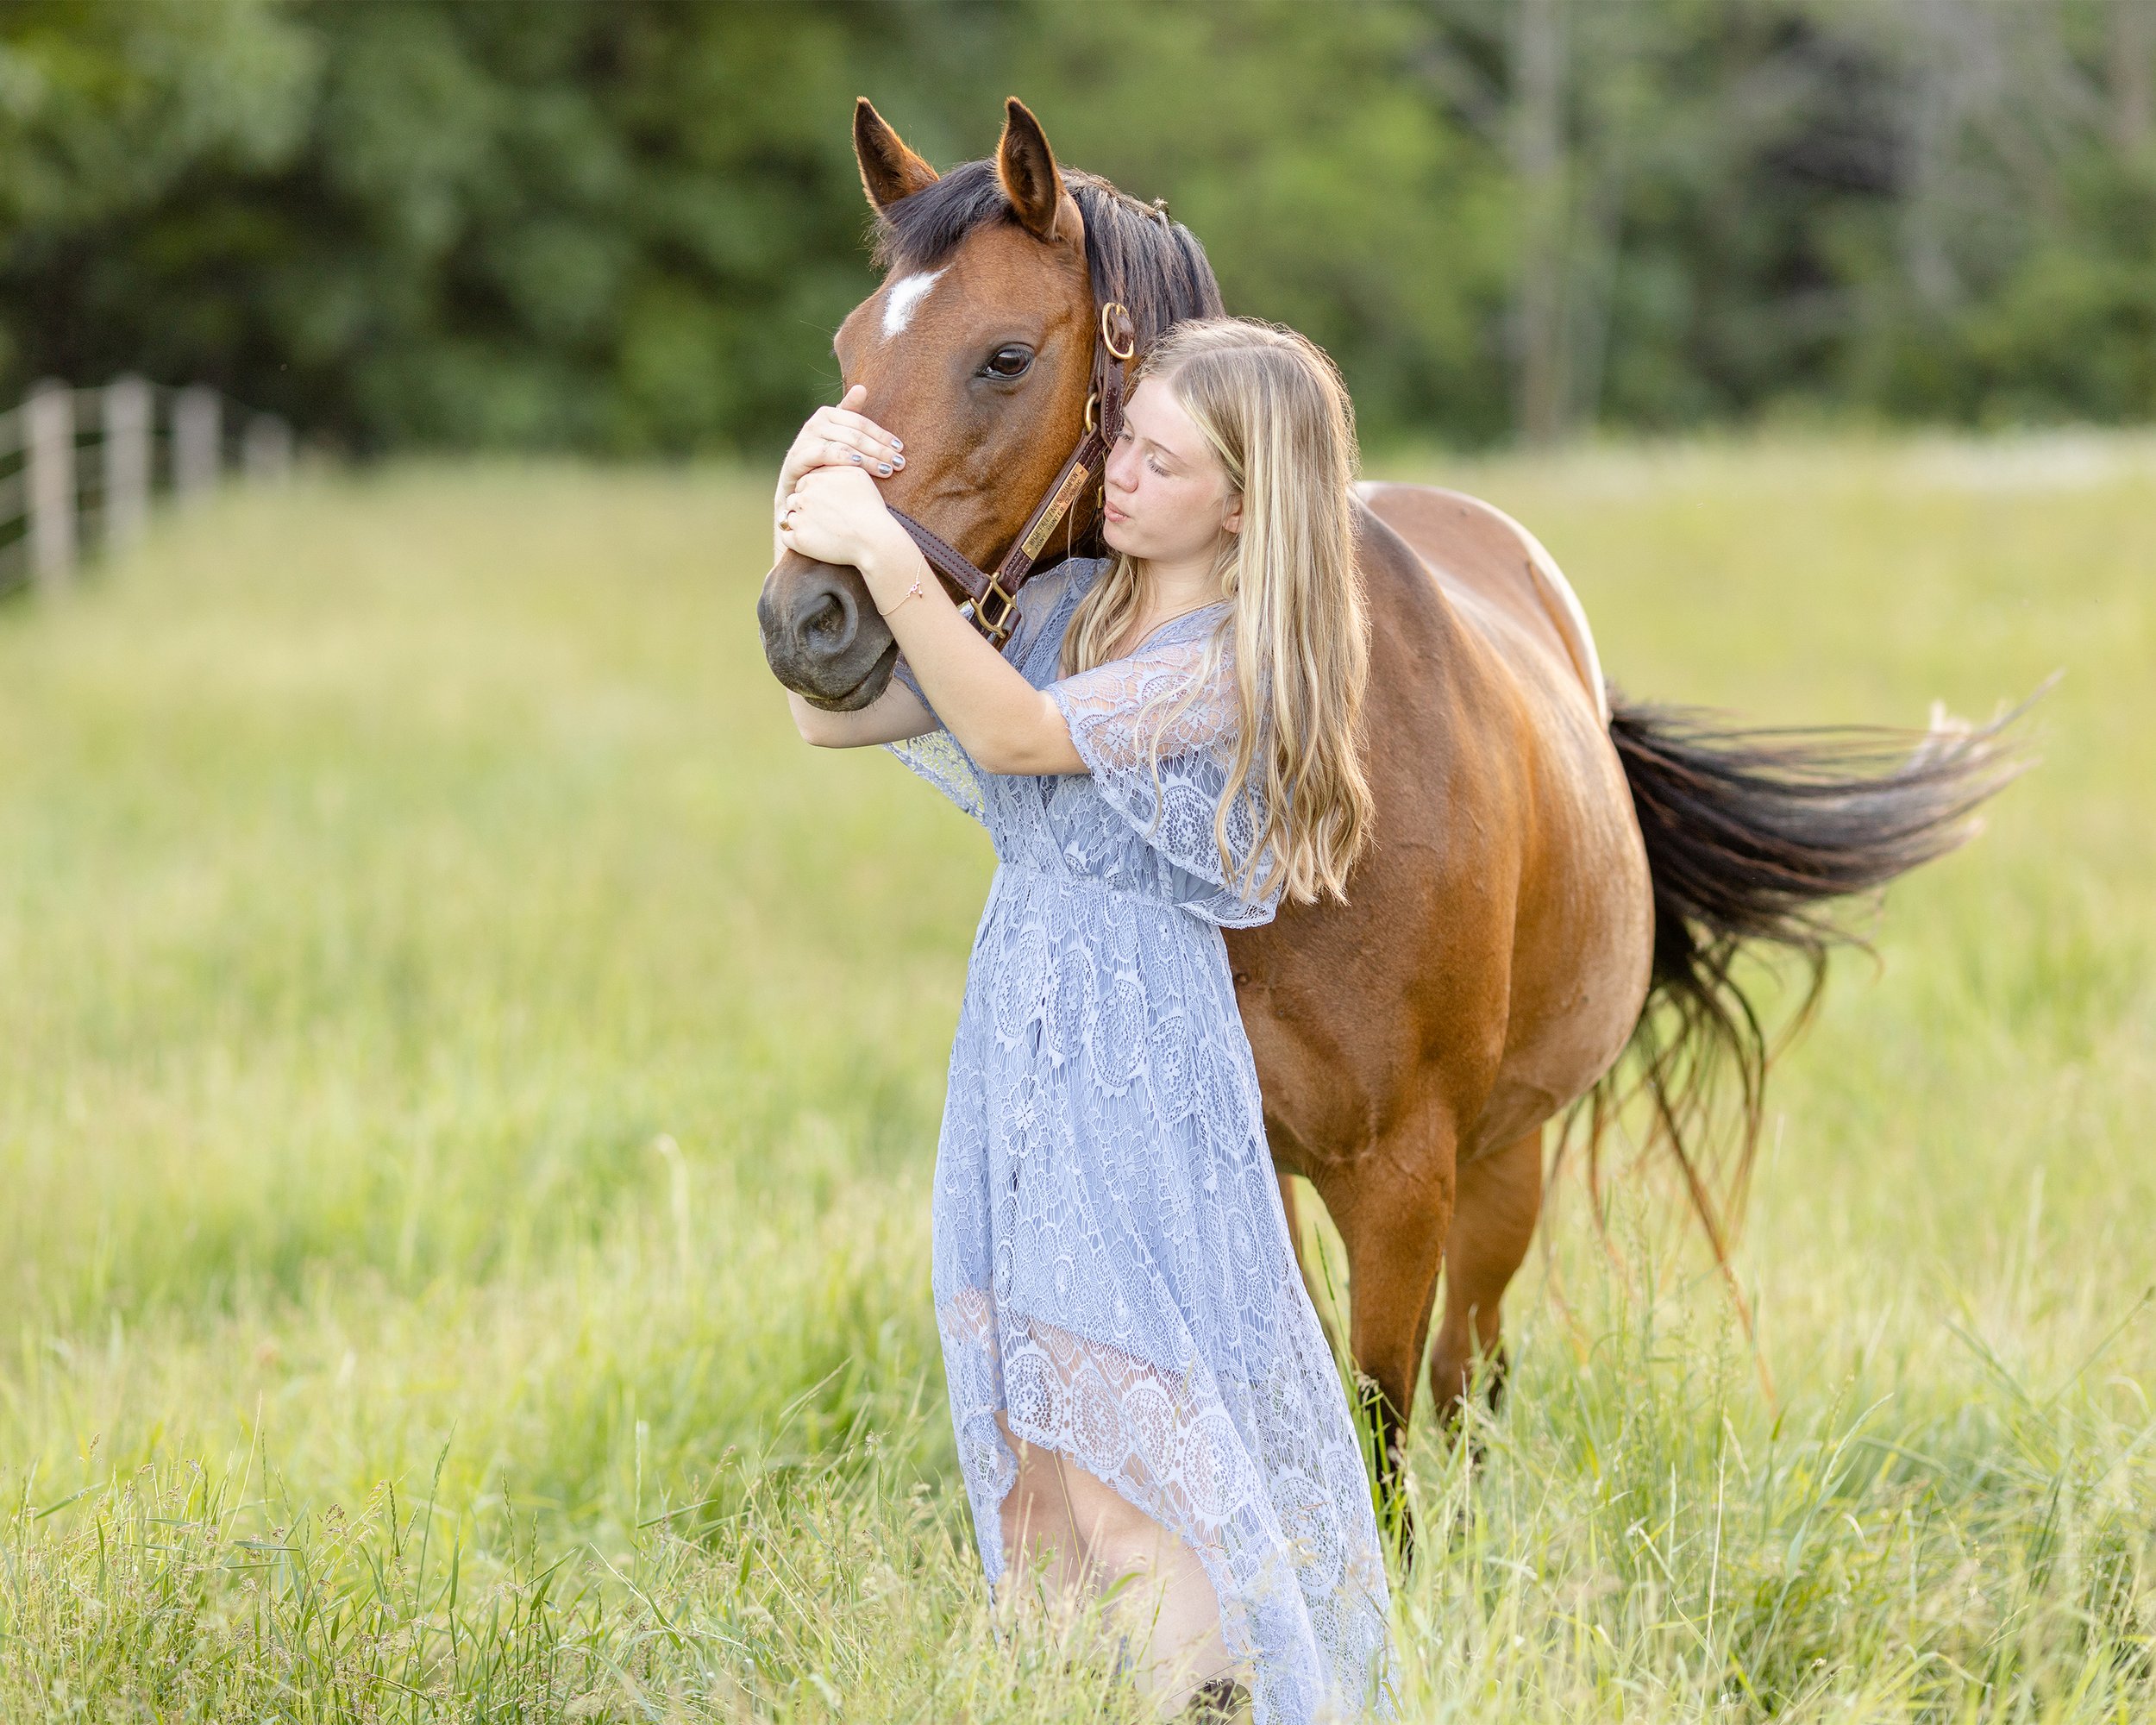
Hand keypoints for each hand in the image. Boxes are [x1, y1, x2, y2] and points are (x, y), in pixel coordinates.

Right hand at [775, 384, 903, 497]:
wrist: (795, 485)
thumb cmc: (820, 460)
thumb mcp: (837, 437)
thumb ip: (850, 415)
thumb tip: (862, 388)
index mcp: (827, 414)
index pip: (861, 423)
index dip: (882, 435)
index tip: (900, 448)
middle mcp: (815, 423)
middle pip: (856, 435)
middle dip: (880, 450)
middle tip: (900, 464)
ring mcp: (806, 439)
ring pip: (845, 445)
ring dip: (869, 459)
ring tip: (887, 470)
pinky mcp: (798, 456)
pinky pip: (825, 454)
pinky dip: (843, 458)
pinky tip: (859, 465)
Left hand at [777, 464, 913, 583]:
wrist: (874, 537)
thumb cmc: (870, 506)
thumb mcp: (857, 474)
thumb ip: (838, 463)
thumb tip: (829, 458)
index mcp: (813, 479)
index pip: (804, 484)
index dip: (815, 494)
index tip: (828, 504)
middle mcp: (802, 496)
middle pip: (795, 500)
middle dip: (805, 507)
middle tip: (825, 517)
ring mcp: (799, 519)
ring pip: (789, 518)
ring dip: (800, 523)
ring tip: (822, 530)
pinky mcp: (798, 540)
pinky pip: (787, 537)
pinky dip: (797, 540)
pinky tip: (812, 541)